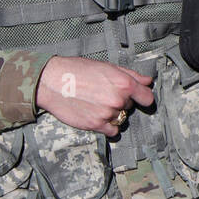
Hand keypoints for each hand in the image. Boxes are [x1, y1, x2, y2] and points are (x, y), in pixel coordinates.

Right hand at [35, 55, 154, 136]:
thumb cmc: (77, 70)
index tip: (140, 98)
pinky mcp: (96, 125)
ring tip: (97, 103)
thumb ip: (130, 75)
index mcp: (124, 84)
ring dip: (113, 113)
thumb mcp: (107, 67)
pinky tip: (98, 116)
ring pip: (121, 118)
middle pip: (130, 106)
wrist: (51, 81)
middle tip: (104, 93)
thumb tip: (147, 81)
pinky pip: (113, 131)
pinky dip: (108, 126)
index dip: (144, 97)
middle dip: (121, 101)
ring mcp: (107, 114)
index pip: (147, 97)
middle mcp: (118, 100)